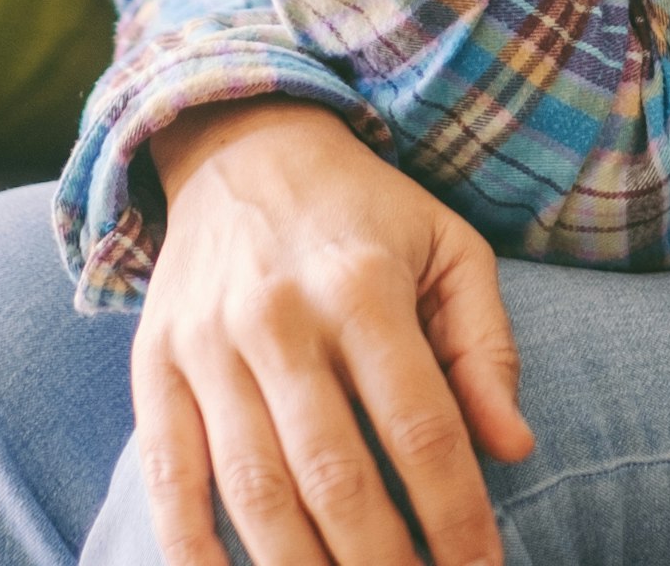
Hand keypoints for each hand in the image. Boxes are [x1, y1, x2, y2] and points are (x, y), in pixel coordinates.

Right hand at [138, 98, 533, 565]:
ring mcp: (208, 342)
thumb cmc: (363, 212)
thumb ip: (486, 343)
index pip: (421, 429)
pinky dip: (191, 552)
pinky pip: (167, 474)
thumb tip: (515, 446)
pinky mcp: (154, 361)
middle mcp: (280, 316)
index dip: (457, 519)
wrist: (240, 145)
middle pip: (336, 477)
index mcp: (363, 285)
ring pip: (255, 490)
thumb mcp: (446, 245)